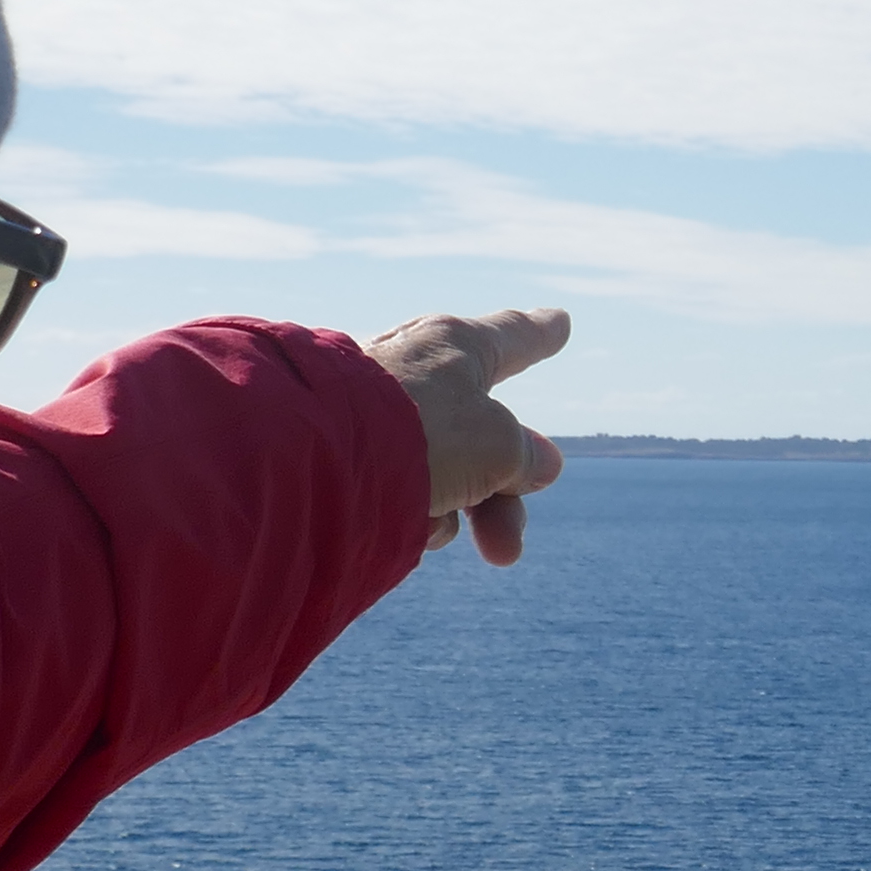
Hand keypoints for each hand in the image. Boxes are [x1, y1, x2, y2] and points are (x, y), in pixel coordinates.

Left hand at [365, 306, 569, 566]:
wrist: (312, 456)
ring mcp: (379, 408)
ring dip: (452, 510)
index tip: (559, 322)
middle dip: (501, 496)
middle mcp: (418, 368)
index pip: (514, 338)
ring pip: (444, 468)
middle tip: (507, 549)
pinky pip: (400, 483)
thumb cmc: (418, 432)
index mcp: (457, 347)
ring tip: (432, 530)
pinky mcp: (346, 447)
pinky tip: (395, 518)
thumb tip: (540, 464)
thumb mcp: (496, 446)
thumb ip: (523, 455)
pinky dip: (408, 506)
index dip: (541, 336)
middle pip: (483, 433)